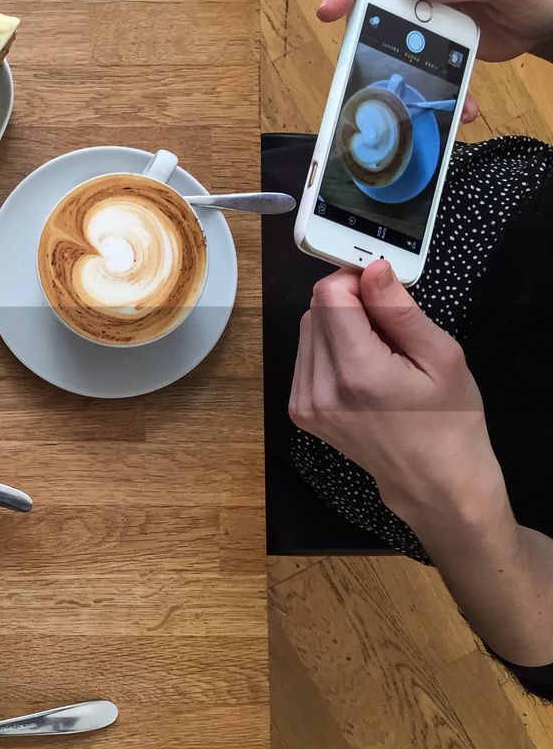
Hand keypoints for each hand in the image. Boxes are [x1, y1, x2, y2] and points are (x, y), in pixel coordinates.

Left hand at [289, 261, 503, 525]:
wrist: (434, 480)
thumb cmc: (448, 422)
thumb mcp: (441, 357)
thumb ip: (398, 309)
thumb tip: (372, 268)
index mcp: (357, 372)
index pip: (328, 295)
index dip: (355, 281)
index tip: (382, 288)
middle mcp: (321, 388)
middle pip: (315, 310)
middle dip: (351, 305)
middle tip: (390, 328)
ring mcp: (305, 402)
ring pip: (308, 330)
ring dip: (340, 327)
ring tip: (380, 353)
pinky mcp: (301, 409)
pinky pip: (307, 356)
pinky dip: (332, 350)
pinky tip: (363, 369)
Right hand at [319, 0, 552, 121]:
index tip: (332, 7)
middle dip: (357, 22)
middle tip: (355, 53)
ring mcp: (422, 4)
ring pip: (382, 27)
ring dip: (387, 59)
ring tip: (402, 87)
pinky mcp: (428, 33)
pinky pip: (410, 55)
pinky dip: (421, 82)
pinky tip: (447, 100)